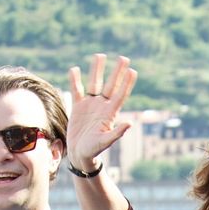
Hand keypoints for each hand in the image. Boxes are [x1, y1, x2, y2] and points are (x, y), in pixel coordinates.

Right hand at [66, 54, 136, 168]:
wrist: (79, 154)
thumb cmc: (93, 150)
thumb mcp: (105, 142)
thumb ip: (116, 133)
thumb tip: (129, 123)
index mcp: (110, 114)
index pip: (120, 95)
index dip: (127, 83)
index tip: (133, 70)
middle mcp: (101, 106)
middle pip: (110, 85)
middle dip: (117, 72)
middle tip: (124, 58)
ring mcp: (90, 105)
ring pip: (94, 83)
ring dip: (97, 70)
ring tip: (100, 55)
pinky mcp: (78, 106)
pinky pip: (76, 90)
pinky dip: (75, 80)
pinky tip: (75, 70)